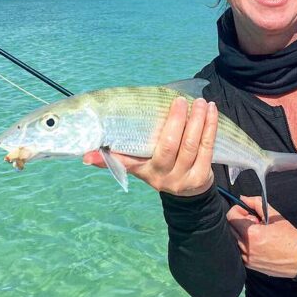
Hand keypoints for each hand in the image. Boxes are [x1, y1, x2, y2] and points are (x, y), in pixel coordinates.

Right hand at [82, 97, 217, 196]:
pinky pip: (207, 148)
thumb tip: (86, 155)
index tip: (92, 151)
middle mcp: (161, 177)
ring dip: (197, 121)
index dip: (112, 155)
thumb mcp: (140, 166)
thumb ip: (119, 157)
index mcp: (143, 171)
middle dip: (175, 121)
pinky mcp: (201, 177)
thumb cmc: (161, 169)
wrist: (188, 196)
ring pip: (191, 145)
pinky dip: (210, 128)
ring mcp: (182, 178)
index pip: (126, 161)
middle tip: (179, 100)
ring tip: (200, 102)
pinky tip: (211, 112)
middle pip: (167, 146)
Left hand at [226, 196, 296, 277]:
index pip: (231, 217)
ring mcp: (247, 258)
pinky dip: (245, 244)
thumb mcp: (274, 216)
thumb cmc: (290, 238)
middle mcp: (246, 247)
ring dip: (242, 233)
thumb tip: (244, 199)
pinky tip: (258, 243)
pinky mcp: (249, 265)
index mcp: (252, 234)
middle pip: (231, 227)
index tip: (245, 210)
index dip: (237, 210)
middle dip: (240, 221)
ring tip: (258, 234)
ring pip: (234, 239)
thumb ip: (256, 203)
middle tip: (255, 221)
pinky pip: (239, 250)